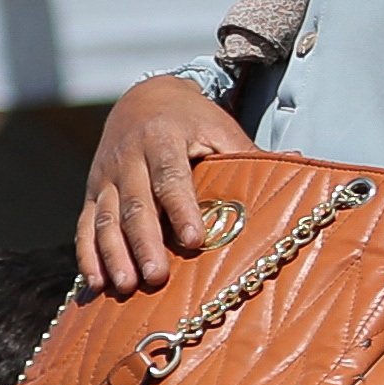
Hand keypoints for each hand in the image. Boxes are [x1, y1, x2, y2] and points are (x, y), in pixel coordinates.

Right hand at [79, 72, 255, 298]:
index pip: (171, 177)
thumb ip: (249, 152)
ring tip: (127, 286)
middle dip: (144, 242)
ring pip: (105, 218)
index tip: (193, 239)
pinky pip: (85, 226)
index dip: (181, 208)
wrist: (143, 98)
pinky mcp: (92, 192)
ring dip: (114, 254)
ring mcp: (105, 176)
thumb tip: (299, 162)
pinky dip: (88, 255)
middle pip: (135, 204)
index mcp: (163, 138)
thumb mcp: (220, 127)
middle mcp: (129, 157)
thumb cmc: (192, 120)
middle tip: (157, 277)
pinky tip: (96, 284)